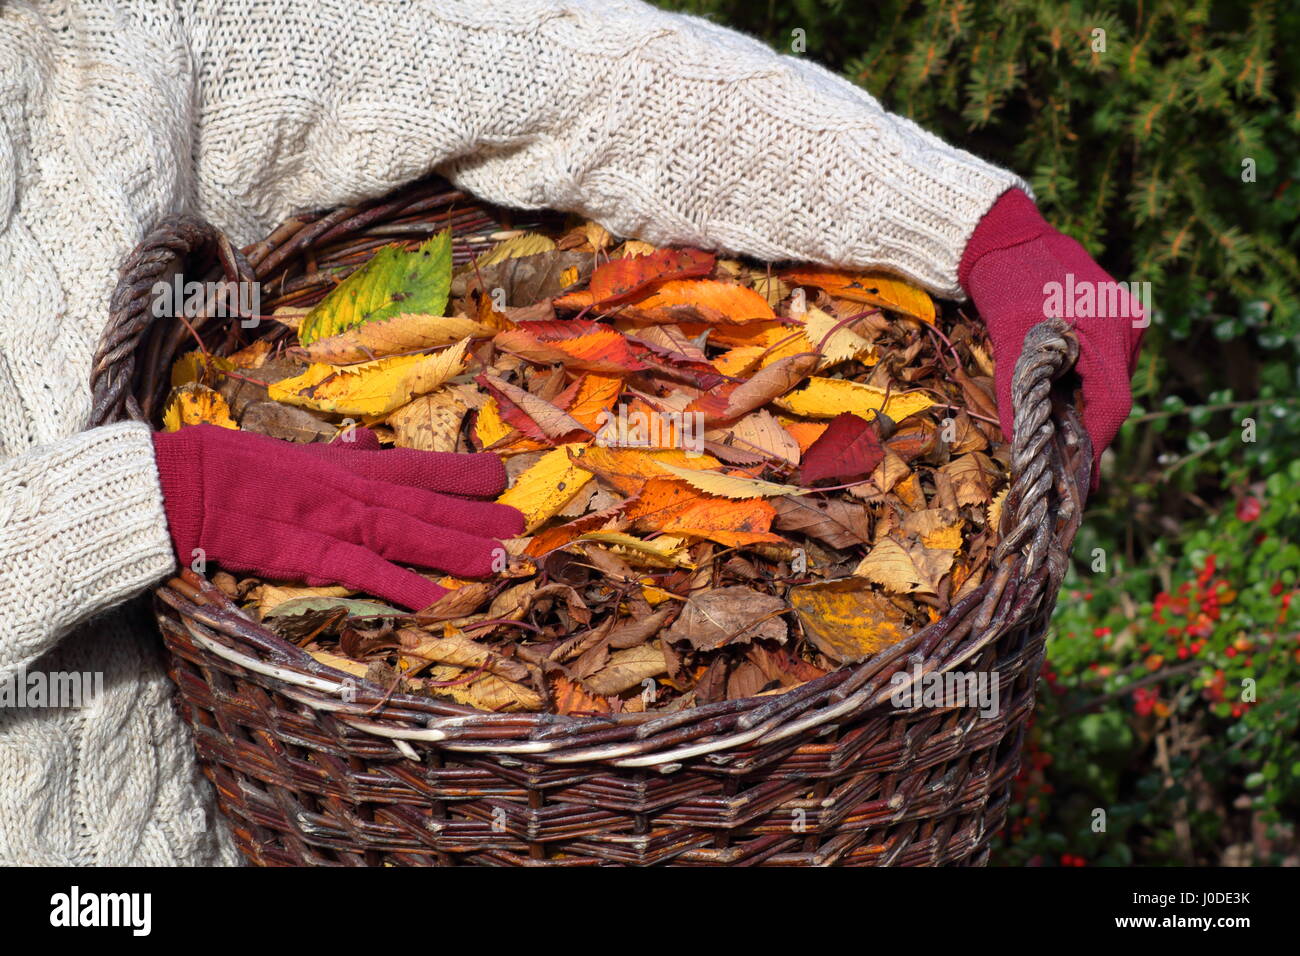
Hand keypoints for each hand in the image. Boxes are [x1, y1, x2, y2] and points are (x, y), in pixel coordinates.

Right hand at [151, 425, 522, 609]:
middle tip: (522, 522)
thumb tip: (367, 442)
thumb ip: (337, 453)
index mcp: (346, 466)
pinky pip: (366, 574)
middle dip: (476, 514)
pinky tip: (438, 603)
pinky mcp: (310, 554)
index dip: (460, 473)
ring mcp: (334, 522)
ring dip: (458, 549)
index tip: (500, 476)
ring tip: (502, 560)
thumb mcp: (293, 452)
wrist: (182, 483)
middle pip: (425, 503)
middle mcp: (351, 491)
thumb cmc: (233, 466)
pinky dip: (403, 587)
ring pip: (409, 536)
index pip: (415, 466)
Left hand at [959, 189, 1144, 489]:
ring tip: (1056, 426)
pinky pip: (1109, 362)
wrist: (1008, 237)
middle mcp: (1128, 325)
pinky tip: (1061, 388)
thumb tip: (1021, 447)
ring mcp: (1129, 318)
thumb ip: (1017, 397)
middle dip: (1088, 429)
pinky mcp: (1121, 315)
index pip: (1113, 404)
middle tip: (1062, 462)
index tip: (1081, 476)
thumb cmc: (1005, 286)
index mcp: (1106, 330)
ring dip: (1086, 405)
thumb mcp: (1008, 345)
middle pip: (1115, 397)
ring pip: (1113, 381)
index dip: (1096, 443)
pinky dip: (1087, 382)